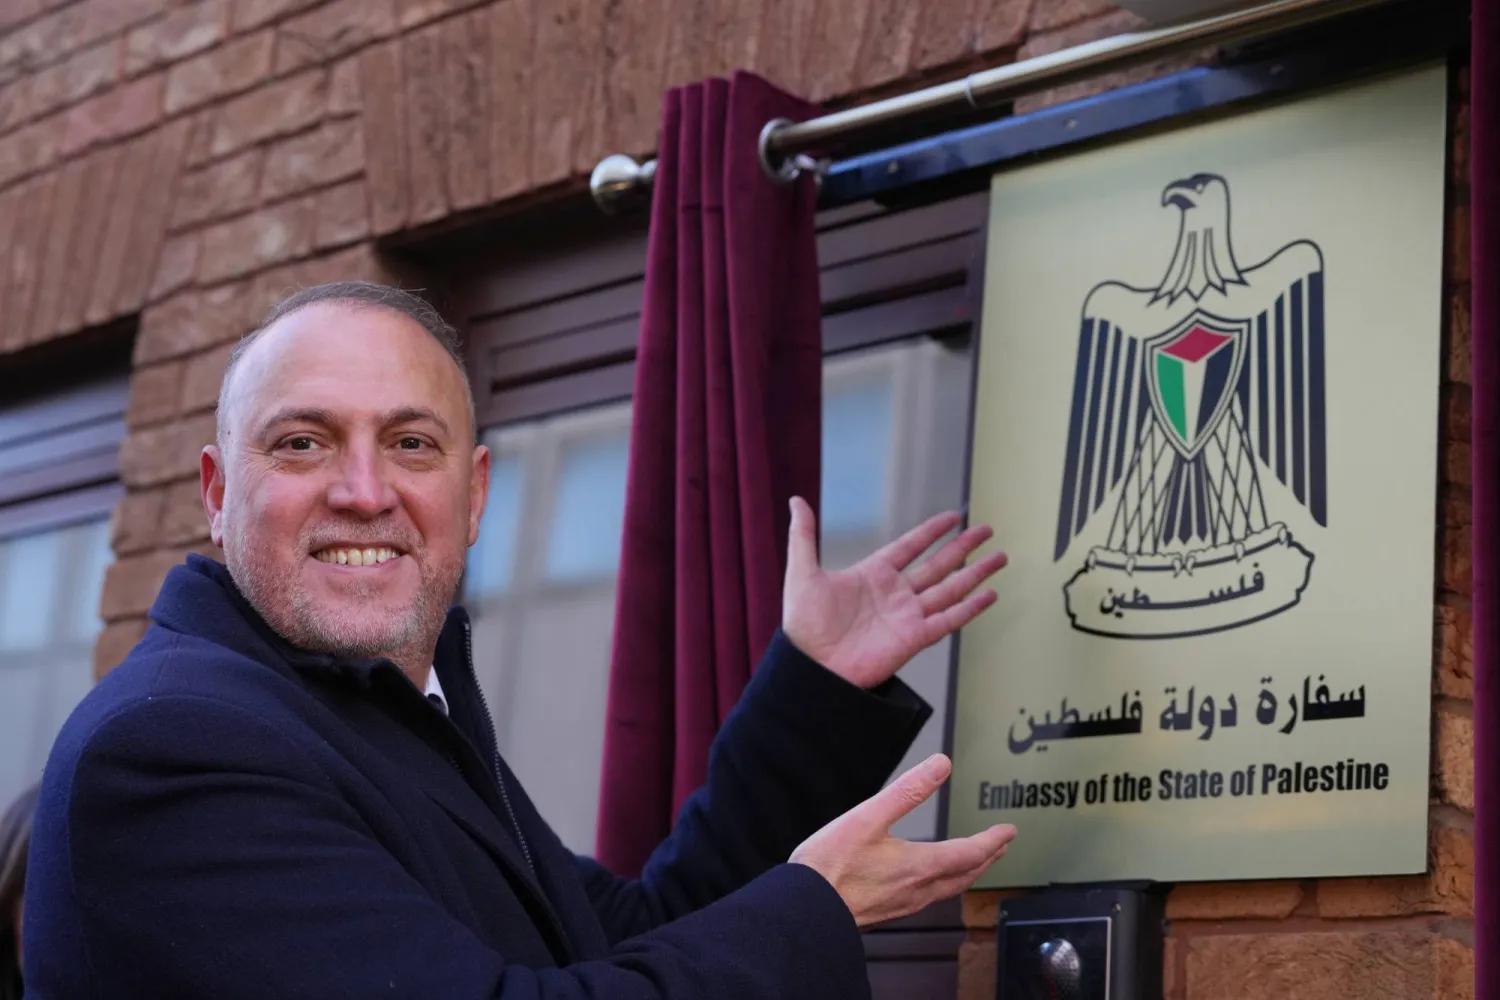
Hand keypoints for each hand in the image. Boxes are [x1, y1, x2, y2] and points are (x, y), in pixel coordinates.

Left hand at [782, 497, 1007, 688]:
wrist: (811, 666)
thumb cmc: (803, 624)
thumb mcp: (802, 572)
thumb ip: (804, 535)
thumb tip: (796, 501)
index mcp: (873, 574)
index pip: (910, 546)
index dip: (931, 532)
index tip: (953, 517)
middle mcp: (895, 593)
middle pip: (938, 565)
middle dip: (964, 547)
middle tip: (986, 530)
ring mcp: (907, 616)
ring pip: (950, 589)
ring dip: (975, 573)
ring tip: (1000, 557)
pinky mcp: (914, 638)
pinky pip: (948, 620)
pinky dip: (970, 608)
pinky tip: (989, 594)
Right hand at [790, 753, 1015, 927]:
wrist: (806, 911)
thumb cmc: (830, 865)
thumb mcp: (868, 816)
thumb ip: (907, 790)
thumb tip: (940, 765)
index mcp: (920, 865)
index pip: (970, 852)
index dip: (993, 839)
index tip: (1009, 830)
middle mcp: (919, 889)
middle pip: (966, 874)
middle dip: (987, 857)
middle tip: (1001, 846)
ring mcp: (905, 903)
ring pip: (950, 888)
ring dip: (969, 872)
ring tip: (975, 862)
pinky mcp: (890, 910)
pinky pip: (931, 897)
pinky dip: (946, 884)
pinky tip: (933, 881)